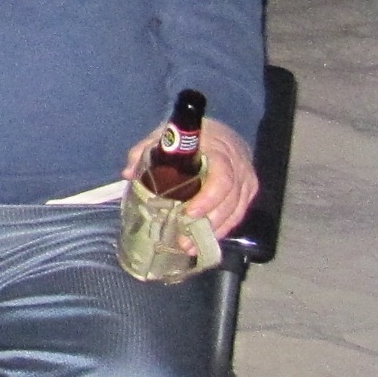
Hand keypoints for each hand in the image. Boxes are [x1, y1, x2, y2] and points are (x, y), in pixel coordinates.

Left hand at [123, 117, 256, 236]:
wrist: (217, 131)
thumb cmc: (187, 135)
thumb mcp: (162, 135)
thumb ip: (143, 151)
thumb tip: (128, 174)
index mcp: (219, 149)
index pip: (222, 177)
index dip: (208, 198)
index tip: (189, 214)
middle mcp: (238, 165)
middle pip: (230, 199)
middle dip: (208, 223)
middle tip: (184, 239)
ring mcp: (247, 178)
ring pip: (236, 210)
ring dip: (215, 231)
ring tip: (190, 245)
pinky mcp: (249, 189)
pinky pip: (239, 213)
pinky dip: (223, 228)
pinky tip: (204, 238)